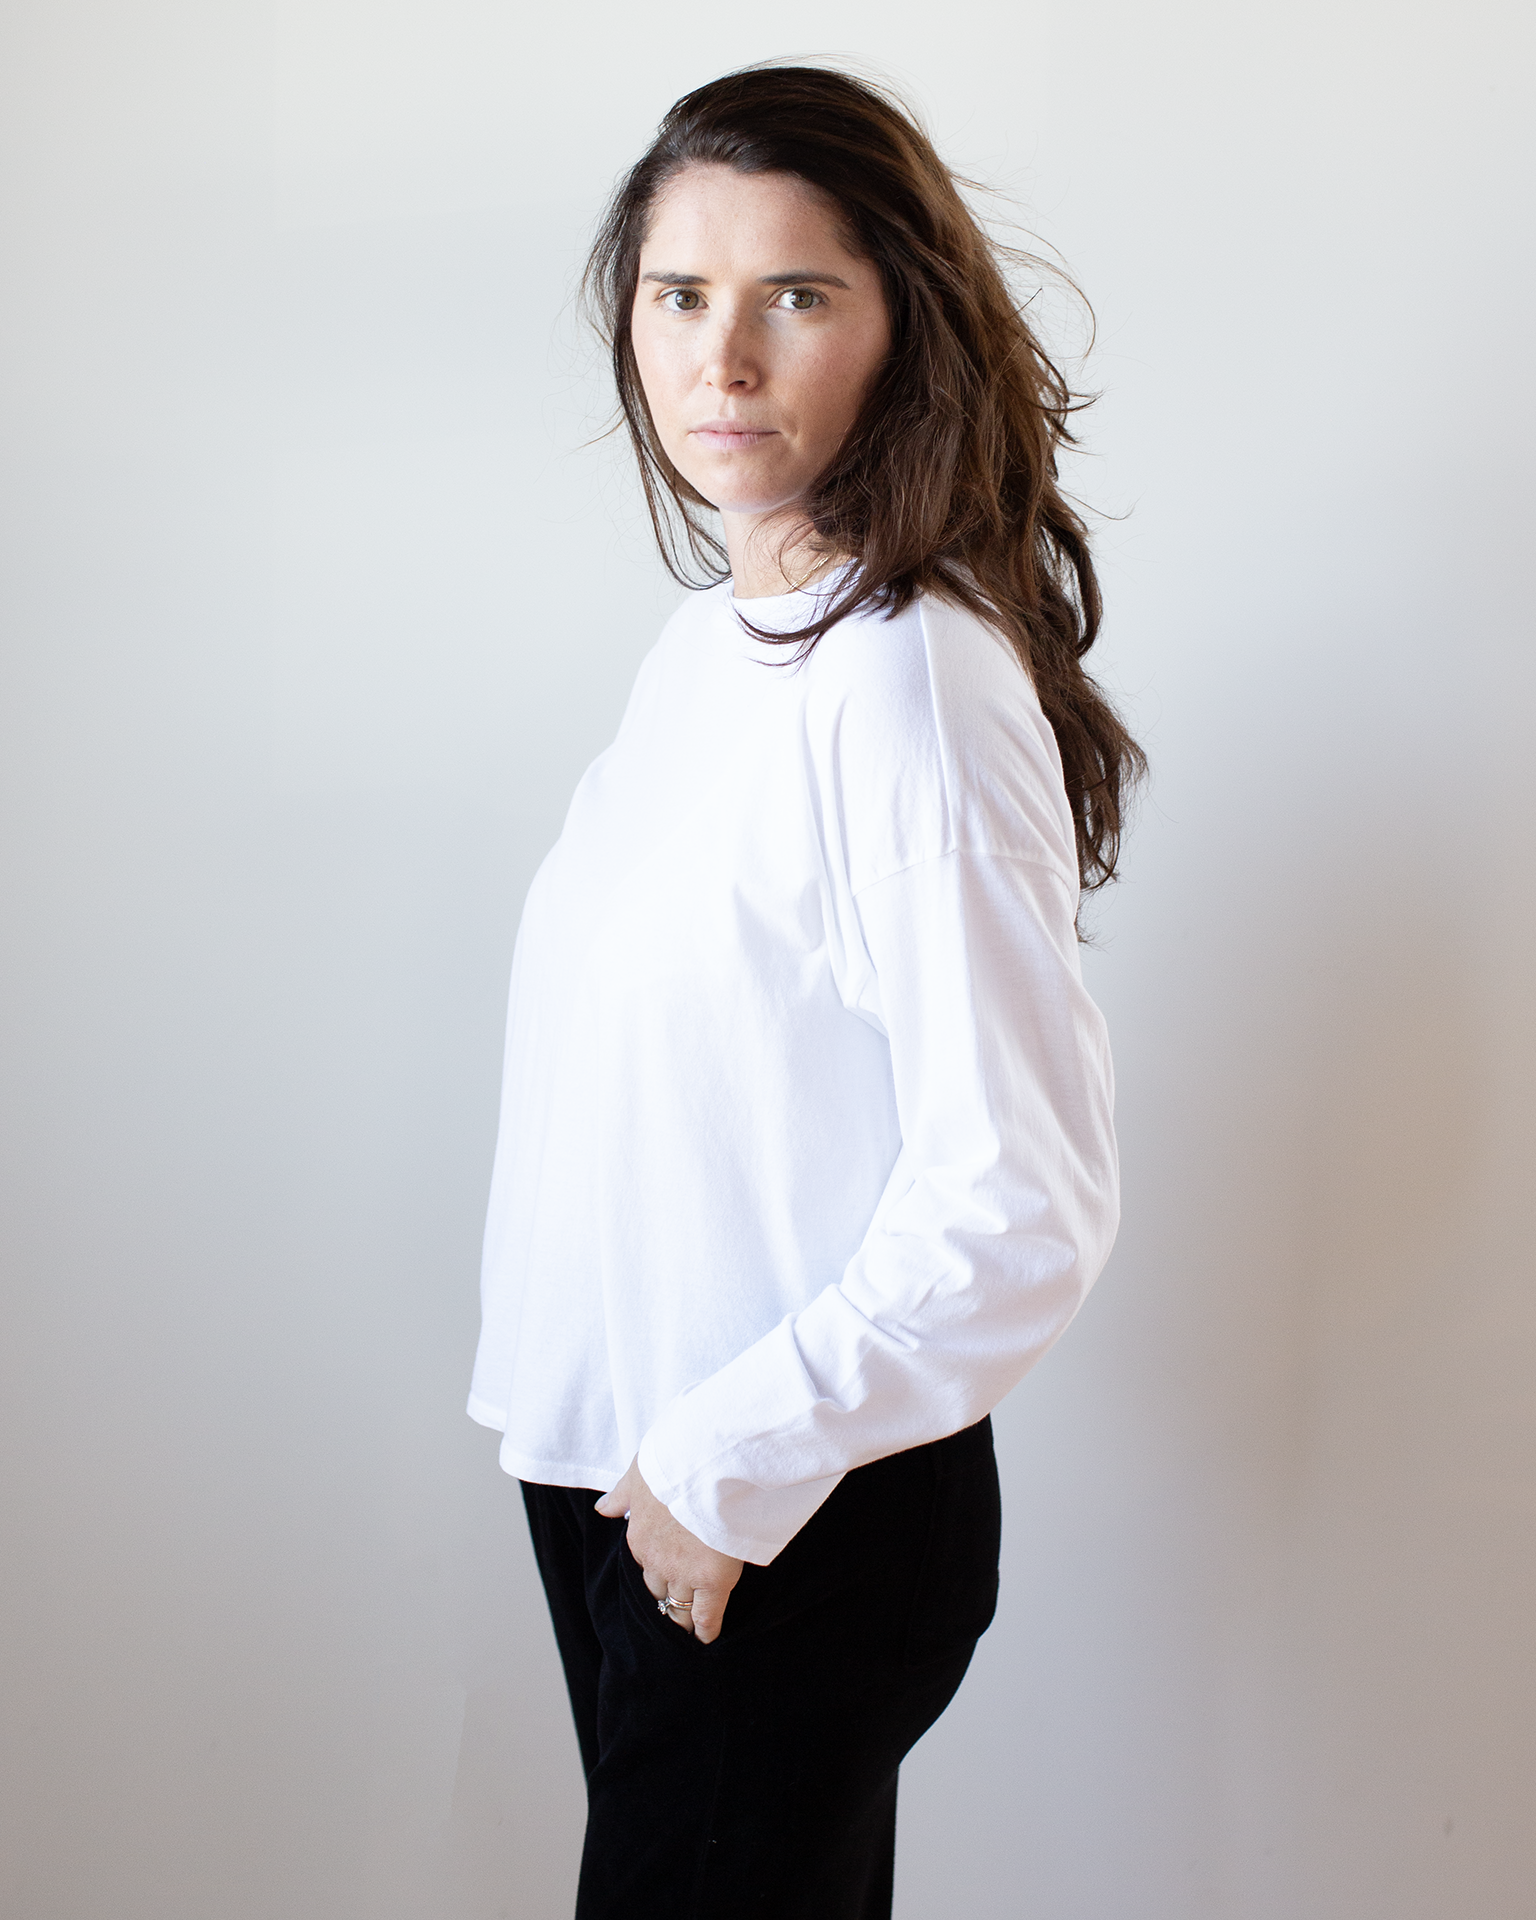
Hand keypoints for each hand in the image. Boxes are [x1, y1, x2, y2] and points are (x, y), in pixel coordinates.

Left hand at [595, 1458, 743, 1643]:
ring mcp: (683, 1573)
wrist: (708, 1463)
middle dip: (664, 1599)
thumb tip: (602, 1508)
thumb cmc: (676, 1461)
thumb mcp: (640, 1472)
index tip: (663, 1575)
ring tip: (686, 1631)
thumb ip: (621, 1494)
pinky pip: (705, 1615)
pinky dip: (705, 1630)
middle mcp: (656, 1560)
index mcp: (638, 1536)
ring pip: (677, 1606)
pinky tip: (705, 1640)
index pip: (643, 1563)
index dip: (655, 1570)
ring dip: (680, 1618)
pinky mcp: (711, 1581)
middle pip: (656, 1590)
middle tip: (673, 1611)